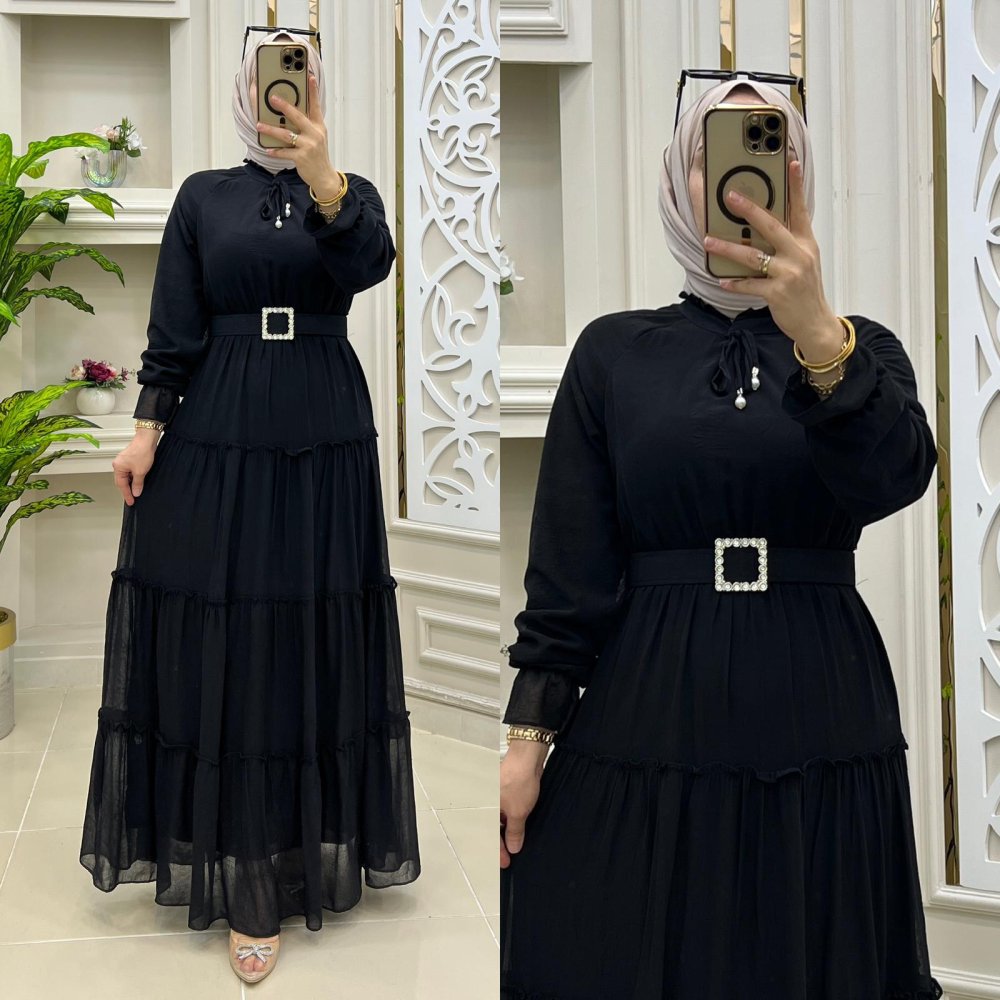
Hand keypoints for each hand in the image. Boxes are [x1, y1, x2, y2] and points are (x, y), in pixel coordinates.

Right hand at [113, 434, 157, 504]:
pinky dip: (134, 477)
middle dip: (128, 490)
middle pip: (122, 481)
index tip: (130, 502)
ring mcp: (124, 461)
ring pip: (127, 476)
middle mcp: (119, 464)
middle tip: (133, 499)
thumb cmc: (142, 451)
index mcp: (118, 468)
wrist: (147, 439)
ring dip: (132, 483)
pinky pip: (131, 471)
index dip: (127, 495)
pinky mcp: (131, 459)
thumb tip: (136, 492)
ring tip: (137, 491)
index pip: (121, 485)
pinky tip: (139, 480)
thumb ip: (137, 484)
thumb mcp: (140, 472)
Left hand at [256, 71, 343, 197]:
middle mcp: (315, 134)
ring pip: (287, 134)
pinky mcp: (302, 158)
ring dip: (271, 129)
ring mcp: (308, 146)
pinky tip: (267, 148)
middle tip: (272, 98)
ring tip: (260, 125)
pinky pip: (285, 152)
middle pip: (298, 116)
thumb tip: (288, 113)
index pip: (315, 105)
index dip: (313, 90)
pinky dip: (275, 150)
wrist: (324, 177)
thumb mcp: (317, 137)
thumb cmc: (317, 155)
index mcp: (318, 126)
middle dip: (284, 106)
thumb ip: (306, 124)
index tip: (310, 76)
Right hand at [500, 739, 547, 868]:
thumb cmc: (518, 780)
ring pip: (498, 820)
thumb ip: (515, 832)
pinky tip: (518, 827)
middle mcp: (488, 803)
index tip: (505, 862)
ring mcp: (497, 797)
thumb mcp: (518, 813)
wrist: (527, 759)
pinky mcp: (506, 792)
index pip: (489, 836)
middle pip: (491, 828)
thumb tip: (513, 846)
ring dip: (505, 832)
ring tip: (515, 844)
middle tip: (508, 857)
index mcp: (486, 809)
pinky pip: (505, 811)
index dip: (497, 851)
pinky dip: (510, 821)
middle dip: (500, 843)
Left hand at [703, 160, 844, 364]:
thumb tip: (760, 226)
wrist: (815, 322)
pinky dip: (734, 283)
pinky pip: (749, 285)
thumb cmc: (804, 289)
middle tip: (730, 196)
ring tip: (709, 241)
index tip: (791, 162)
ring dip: (728, 248)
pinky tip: (721, 280)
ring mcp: (789, 273)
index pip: (800, 208)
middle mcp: (799, 254)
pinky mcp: (778, 293)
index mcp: (805, 242)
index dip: (795, 185)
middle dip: (749, 209)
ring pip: (753, 256)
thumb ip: (787, 242)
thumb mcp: (804, 260)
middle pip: (771, 225)